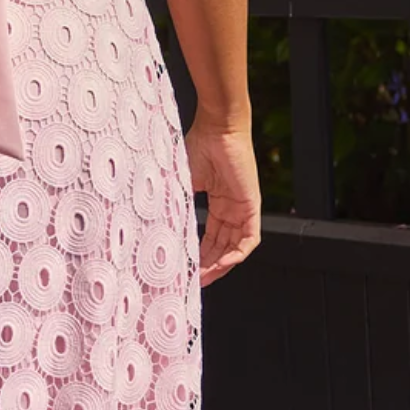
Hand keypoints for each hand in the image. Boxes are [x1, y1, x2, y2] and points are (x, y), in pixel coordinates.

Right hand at [185, 116, 260, 285]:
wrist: (217, 127)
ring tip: (204, 278)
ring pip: (235, 247)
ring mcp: (243, 208)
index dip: (199, 256)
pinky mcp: (251, 206)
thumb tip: (158, 228)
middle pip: (222, 247)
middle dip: (208, 266)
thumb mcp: (182, 182)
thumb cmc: (198, 145)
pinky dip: (237, 254)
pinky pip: (249, 239)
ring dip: (221, 265)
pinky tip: (222, 265)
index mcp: (217, 202)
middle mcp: (231, 208)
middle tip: (193, 282)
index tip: (185, 270)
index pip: (210, 237)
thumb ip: (176, 205)